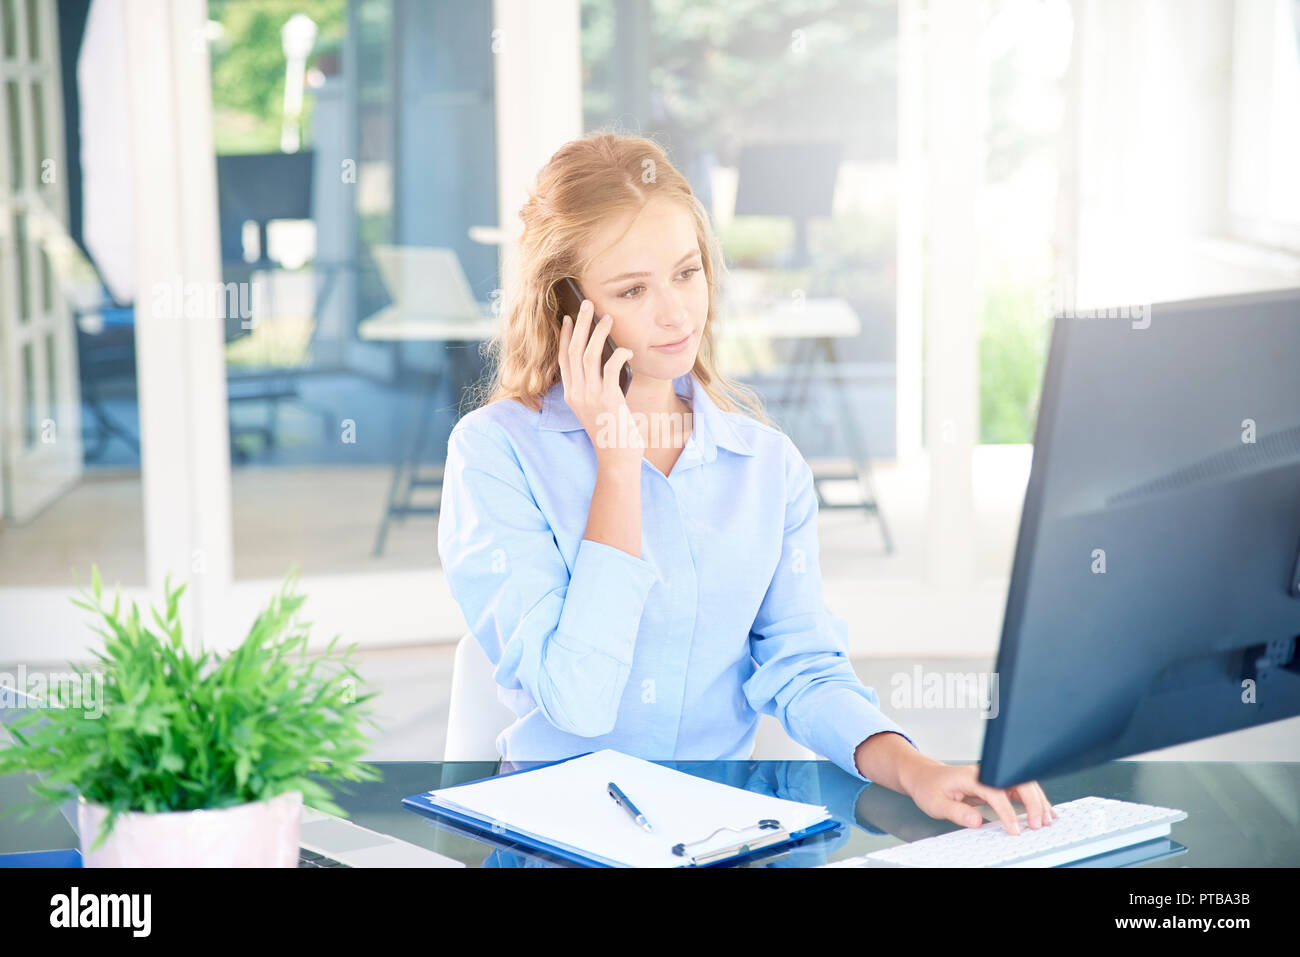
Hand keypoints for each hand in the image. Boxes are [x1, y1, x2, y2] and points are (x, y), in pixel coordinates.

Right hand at [558, 297, 642, 466]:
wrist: (616, 458)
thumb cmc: (611, 432)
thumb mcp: (597, 407)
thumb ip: (595, 385)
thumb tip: (606, 358)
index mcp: (572, 395)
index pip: (564, 359)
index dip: (566, 337)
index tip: (569, 319)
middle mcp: (577, 393)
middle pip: (574, 351)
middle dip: (580, 324)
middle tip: (587, 305)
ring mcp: (591, 396)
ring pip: (589, 355)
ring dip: (598, 333)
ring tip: (607, 318)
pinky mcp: (608, 399)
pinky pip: (611, 368)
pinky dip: (619, 355)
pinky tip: (627, 351)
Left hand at [902, 760, 1056, 834]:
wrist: (925, 776)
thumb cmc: (929, 788)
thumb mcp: (936, 803)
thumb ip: (956, 812)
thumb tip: (977, 821)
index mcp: (970, 776)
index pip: (996, 791)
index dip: (1007, 811)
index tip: (1014, 830)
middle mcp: (985, 773)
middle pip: (1017, 781)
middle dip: (1032, 802)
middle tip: (1039, 824)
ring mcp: (992, 776)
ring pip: (1023, 784)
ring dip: (1038, 800)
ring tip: (1048, 819)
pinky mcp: (996, 783)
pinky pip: (1019, 789)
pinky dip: (1033, 800)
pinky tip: (1043, 811)